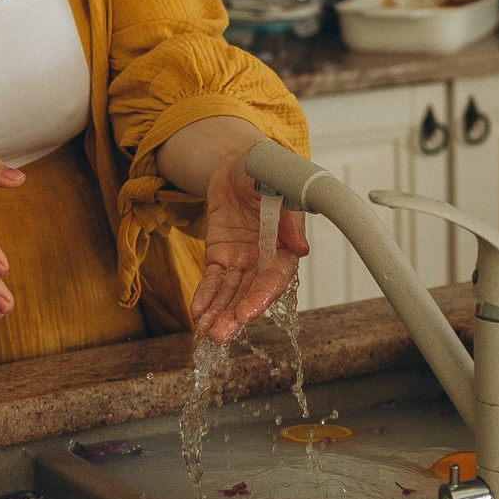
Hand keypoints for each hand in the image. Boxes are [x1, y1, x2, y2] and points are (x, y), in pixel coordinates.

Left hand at [189, 142, 308, 341]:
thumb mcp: (277, 184)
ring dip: (218, 314)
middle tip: (220, 335)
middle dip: (235, 315)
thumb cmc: (265, 170)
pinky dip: (204, 298)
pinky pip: (212, 281)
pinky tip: (197, 314)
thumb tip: (302, 247)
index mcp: (285, 245)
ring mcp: (242, 260)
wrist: (238, 163)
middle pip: (250, 292)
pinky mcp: (221, 257)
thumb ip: (290, 215)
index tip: (246, 313)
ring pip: (230, 293)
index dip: (261, 296)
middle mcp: (265, 258)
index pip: (275, 277)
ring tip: (206, 334)